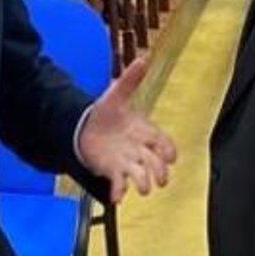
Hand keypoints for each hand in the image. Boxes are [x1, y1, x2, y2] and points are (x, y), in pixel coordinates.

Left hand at [74, 56, 178, 202]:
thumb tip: (142, 59)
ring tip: (144, 188)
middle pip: (156, 163)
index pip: (162, 142)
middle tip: (161, 179)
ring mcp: (126, 161)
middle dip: (161, 172)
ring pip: (142, 175)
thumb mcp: (116, 94)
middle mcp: (138, 149)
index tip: (171, 156)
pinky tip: (117, 196)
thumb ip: (130, 80)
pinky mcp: (112, 171)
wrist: (83, 128)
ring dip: (144, 183)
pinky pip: (120, 184)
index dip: (168, 150)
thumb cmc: (105, 113)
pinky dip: (119, 191)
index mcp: (143, 131)